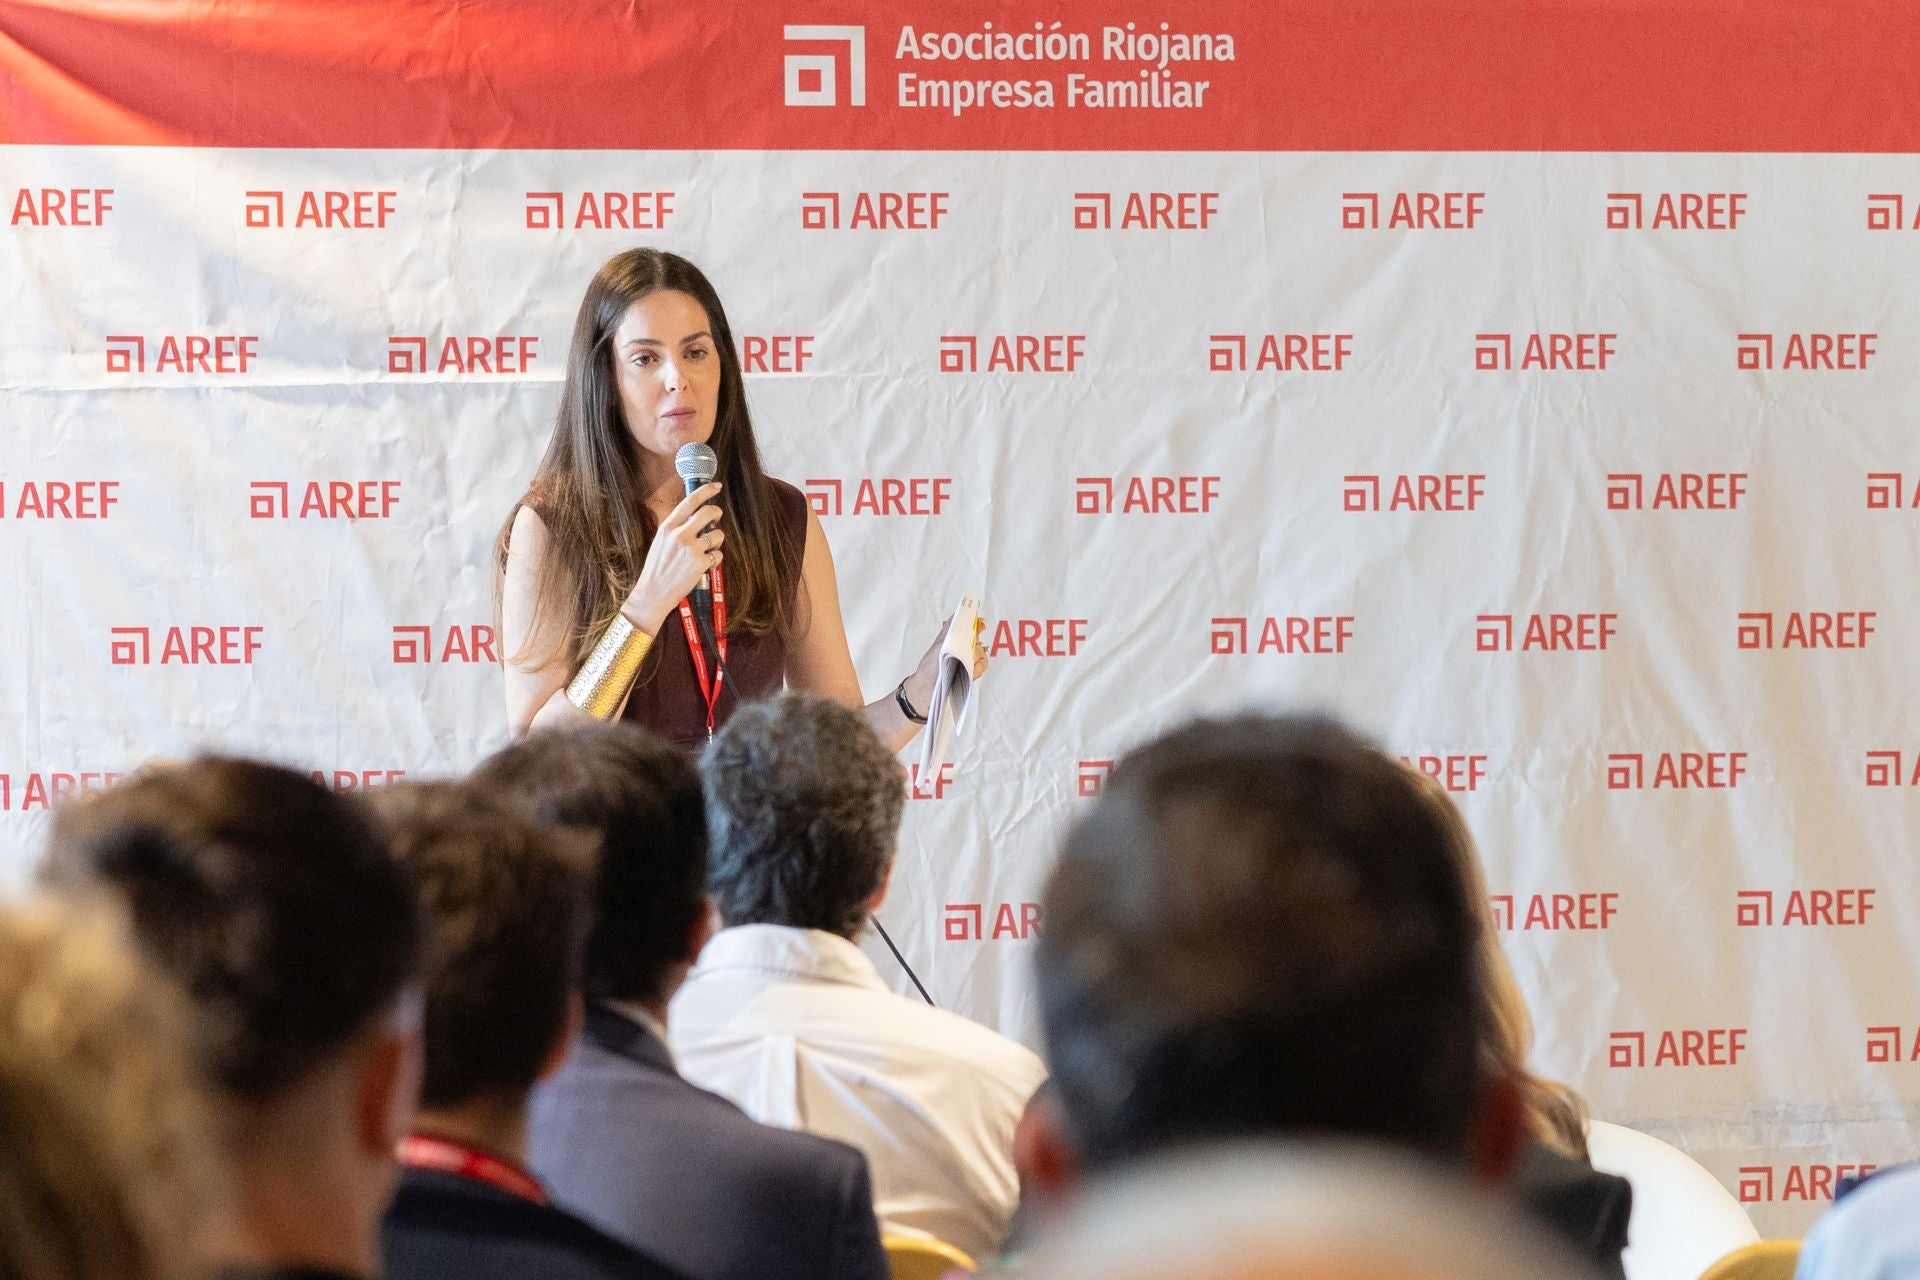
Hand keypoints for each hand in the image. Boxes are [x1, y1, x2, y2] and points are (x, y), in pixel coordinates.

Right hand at [622, 482, 722, 632]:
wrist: (653, 593)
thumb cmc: (657, 568)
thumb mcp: (661, 541)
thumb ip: (676, 528)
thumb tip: (695, 516)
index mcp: (668, 526)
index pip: (690, 501)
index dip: (706, 490)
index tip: (716, 486)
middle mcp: (680, 534)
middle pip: (709, 512)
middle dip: (717, 513)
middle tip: (716, 517)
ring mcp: (691, 548)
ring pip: (718, 534)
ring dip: (717, 541)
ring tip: (705, 550)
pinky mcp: (700, 563)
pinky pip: (718, 555)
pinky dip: (714, 560)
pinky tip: (703, 565)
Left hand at [902, 614, 988, 713]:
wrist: (927, 689)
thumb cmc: (930, 667)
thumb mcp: (939, 644)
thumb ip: (950, 629)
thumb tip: (958, 614)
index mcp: (955, 638)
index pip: (971, 626)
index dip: (978, 624)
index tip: (981, 624)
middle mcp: (964, 648)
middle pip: (979, 639)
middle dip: (974, 644)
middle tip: (963, 650)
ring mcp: (969, 661)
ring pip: (982, 653)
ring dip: (973, 659)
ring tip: (960, 665)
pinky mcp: (973, 673)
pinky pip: (982, 666)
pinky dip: (976, 669)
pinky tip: (967, 672)